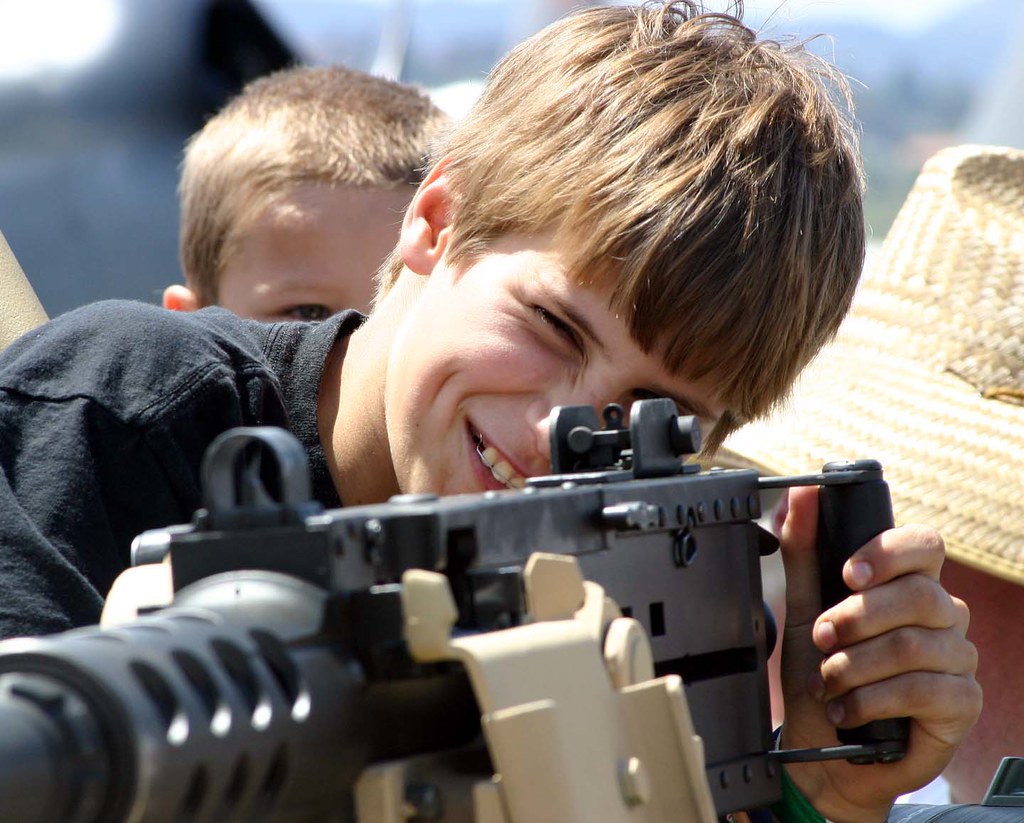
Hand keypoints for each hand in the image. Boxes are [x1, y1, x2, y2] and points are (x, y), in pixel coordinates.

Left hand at [776, 485, 980, 821]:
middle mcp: (944, 615)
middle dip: (855, 617)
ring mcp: (958, 658)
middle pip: (916, 595)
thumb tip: (800, 494)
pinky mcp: (962, 703)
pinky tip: (848, 710)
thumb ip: (804, 550)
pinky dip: (871, 700)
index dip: (887, 553)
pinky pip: (921, 690)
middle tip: (820, 638)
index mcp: (911, 583)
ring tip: (826, 682)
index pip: (924, 544)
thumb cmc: (820, 673)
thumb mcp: (803, 607)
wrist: (823, 746)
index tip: (846, 574)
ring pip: (911, 645)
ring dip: (853, 666)